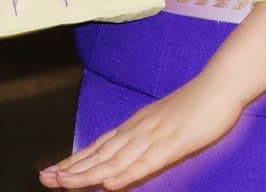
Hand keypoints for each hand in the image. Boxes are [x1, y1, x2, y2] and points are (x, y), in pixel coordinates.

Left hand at [38, 75, 243, 188]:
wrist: (221, 84)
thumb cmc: (197, 103)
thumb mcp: (165, 121)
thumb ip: (146, 139)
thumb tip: (129, 154)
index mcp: (137, 125)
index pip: (100, 146)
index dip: (76, 160)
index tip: (53, 171)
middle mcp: (139, 130)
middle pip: (100, 153)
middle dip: (72, 169)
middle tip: (45, 179)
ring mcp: (155, 136)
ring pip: (115, 159)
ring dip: (88, 174)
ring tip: (64, 184)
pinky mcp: (173, 143)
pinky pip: (146, 162)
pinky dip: (126, 174)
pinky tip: (110, 184)